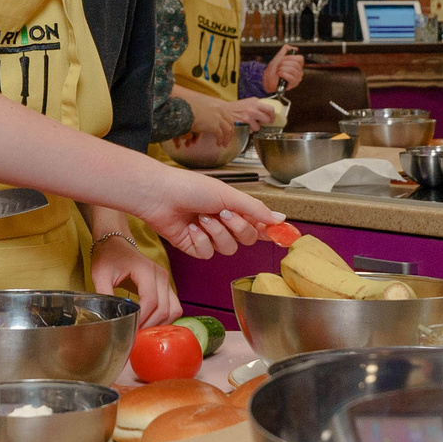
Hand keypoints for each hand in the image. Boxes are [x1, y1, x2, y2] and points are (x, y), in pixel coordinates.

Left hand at [92, 235, 179, 325]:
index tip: (130, 329)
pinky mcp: (166, 286)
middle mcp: (161, 275)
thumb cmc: (108, 256)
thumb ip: (104, 294)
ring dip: (160, 324)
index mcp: (146, 270)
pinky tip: (149, 324)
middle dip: (150, 325)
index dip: (141, 319)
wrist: (116, 242)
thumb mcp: (100, 274)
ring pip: (173, 310)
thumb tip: (107, 317)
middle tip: (134, 335)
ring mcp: (166, 280)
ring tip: (142, 331)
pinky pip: (173, 307)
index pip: (150, 301)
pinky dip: (165, 319)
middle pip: (164, 309)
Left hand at [136, 168, 286, 259]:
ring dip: (216, 233)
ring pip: (228, 248)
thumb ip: (255, 209)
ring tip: (201, 217)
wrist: (159, 195)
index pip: (260, 223)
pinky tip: (190, 227)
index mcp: (235, 207)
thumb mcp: (227, 194)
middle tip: (224, 213)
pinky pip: (207, 253)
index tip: (283, 234)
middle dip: (238, 227)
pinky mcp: (194, 247)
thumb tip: (279, 218)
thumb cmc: (190, 187)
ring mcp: (209, 236)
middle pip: (247, 239)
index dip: (271, 230)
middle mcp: (224, 222)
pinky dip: (200, 240)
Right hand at [230, 97, 285, 129]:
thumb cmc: (234, 108)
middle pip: (267, 119)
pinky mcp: (245, 123)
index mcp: (255, 101)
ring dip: (255, 127)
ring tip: (248, 123)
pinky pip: (251, 130)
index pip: (270, 109)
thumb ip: (257, 106)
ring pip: (259, 127)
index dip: (272, 115)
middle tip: (261, 122)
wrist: (223, 111)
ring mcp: (249, 116)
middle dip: (264, 122)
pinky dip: (248, 130)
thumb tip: (267, 113)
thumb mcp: (247, 103)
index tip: (272, 118)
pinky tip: (244, 125)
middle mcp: (253, 108)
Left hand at [265, 45, 304, 90]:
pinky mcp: (294, 83)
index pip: (300, 58)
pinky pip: (291, 77)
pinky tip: (280, 75)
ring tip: (279, 71)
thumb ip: (286, 50)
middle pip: (295, 64)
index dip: (290, 57)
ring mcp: (297, 78)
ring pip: (293, 70)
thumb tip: (295, 48)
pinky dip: (283, 75)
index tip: (283, 58)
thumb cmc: (273, 69)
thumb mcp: (279, 56)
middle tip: (279, 66)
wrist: (267, 78)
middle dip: (284, 63)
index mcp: (297, 64)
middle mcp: (299, 71)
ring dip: (282, 69)